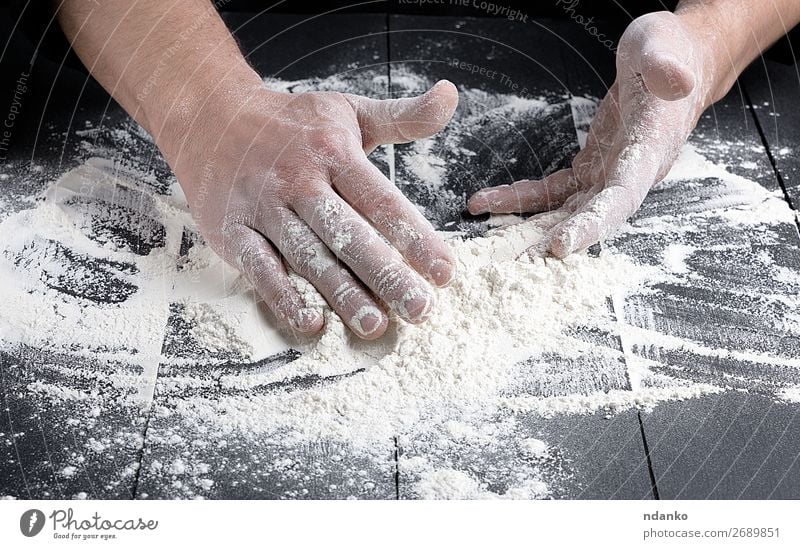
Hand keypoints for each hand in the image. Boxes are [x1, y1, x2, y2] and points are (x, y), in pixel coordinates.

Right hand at [165, 79, 458, 338]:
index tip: (444, 272)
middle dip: (387, 275)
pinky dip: (284, 297)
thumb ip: (401, 116)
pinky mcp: (233, 231)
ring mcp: (264, 208)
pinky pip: (260, 268)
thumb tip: (450, 96)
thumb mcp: (347, 110)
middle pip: (349, 235)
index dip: (415, 237)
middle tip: (421, 311)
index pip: (382, 201)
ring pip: (308, 256)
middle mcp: (300, 181)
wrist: (208, 116)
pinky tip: (312, 323)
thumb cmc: (291, 122)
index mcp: (334, 152)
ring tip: (375, 325)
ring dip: (342, 294)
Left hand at [467, 11, 715, 257]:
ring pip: (566, 212)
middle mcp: (629, 173)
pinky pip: (551, 190)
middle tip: (513, 264)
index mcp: (650, 150)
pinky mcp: (590, 167)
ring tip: (492, 248)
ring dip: (529, 229)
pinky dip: (520, 199)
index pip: (621, 198)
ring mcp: (608, 174)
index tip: (562, 248)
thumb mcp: (664, 44)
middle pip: (588, 218)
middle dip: (550, 242)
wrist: (672, 58)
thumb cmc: (670, 50)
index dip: (593, 225)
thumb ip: (665, 65)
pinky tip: (488, 203)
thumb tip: (675, 79)